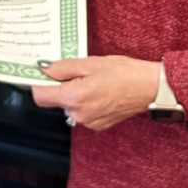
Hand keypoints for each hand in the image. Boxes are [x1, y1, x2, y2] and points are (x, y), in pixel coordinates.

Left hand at [32, 55, 159, 130]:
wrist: (149, 88)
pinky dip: (85, 101)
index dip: (38, 83)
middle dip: (60, 85)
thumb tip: (44, 69)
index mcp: (75, 97)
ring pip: (69, 106)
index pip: (40, 97)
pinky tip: (99, 90)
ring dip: (74, 93)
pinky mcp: (98, 125)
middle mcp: (79, 114)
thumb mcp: (90, 63)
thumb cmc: (123, 73)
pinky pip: (82, 112)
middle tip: (75, 70)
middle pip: (55, 100)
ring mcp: (89, 122)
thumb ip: (63, 67)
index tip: (41, 74)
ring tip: (92, 79)